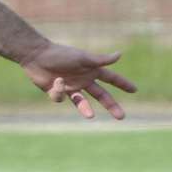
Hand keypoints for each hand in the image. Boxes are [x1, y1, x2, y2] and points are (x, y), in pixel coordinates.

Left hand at [18, 43, 137, 119]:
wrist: (36, 56)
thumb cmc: (60, 54)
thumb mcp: (82, 58)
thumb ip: (100, 60)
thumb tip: (120, 55)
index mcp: (91, 70)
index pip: (111, 78)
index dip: (122, 83)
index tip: (135, 90)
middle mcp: (83, 79)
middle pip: (101, 95)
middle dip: (112, 105)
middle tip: (122, 117)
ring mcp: (70, 86)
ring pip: (82, 102)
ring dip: (86, 109)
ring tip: (91, 116)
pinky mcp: (57, 91)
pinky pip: (61, 98)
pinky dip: (59, 91)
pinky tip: (56, 82)